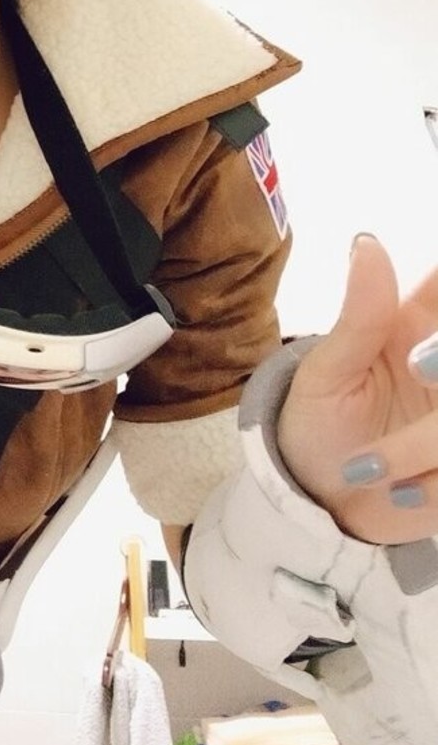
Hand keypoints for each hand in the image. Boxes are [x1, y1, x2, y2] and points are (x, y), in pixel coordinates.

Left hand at [276, 234, 437, 543]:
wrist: (319, 501)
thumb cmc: (319, 425)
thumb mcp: (329, 372)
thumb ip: (361, 315)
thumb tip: (367, 242)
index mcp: (421, 328)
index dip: (437, 302)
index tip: (415, 349)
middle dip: (436, 365)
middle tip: (414, 373)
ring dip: (420, 446)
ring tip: (365, 468)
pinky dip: (432, 484)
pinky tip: (402, 494)